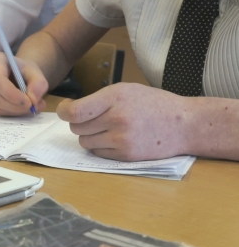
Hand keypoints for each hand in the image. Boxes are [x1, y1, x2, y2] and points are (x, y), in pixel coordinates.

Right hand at [0, 52, 47, 115]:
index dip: (11, 94)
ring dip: (12, 111)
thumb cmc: (24, 72)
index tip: (28, 103)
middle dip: (13, 106)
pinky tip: (19, 109)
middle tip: (31, 108)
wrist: (18, 75)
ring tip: (29, 108)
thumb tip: (33, 99)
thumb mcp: (36, 73)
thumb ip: (39, 84)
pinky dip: (8, 113)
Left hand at [56, 83, 189, 160]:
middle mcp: (117, 119)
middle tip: (94, 119)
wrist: (183, 125)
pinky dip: (101, 147)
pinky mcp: (125, 156)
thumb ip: (98, 99)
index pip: (75, 112)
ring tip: (107, 129)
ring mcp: (121, 139)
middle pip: (76, 128)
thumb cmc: (152, 104)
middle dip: (80, 124)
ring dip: (90, 137)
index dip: (64, 112)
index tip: (65, 111)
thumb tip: (67, 111)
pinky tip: (116, 139)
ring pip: (84, 142)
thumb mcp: (125, 90)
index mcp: (115, 98)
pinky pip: (97, 153)